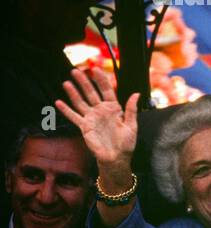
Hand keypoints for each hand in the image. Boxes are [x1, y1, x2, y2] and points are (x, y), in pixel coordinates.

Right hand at [56, 67, 138, 181]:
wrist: (116, 158)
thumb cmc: (126, 143)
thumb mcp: (131, 125)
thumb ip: (131, 109)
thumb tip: (136, 94)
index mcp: (114, 108)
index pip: (106, 90)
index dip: (101, 80)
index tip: (95, 69)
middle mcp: (101, 111)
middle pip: (91, 93)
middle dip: (84, 82)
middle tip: (76, 70)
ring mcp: (92, 118)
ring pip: (80, 102)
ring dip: (73, 93)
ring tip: (66, 82)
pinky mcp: (84, 127)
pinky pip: (73, 116)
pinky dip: (66, 110)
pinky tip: (58, 102)